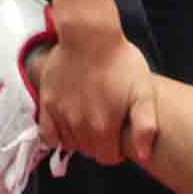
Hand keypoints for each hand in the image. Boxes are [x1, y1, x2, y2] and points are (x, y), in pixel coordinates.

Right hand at [36, 6, 160, 167]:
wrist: (89, 35)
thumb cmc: (120, 61)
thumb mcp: (143, 90)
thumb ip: (145, 125)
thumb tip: (143, 155)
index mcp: (104, 129)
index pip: (109, 158)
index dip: (117, 149)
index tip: (119, 133)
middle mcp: (79, 127)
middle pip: (90, 152)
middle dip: (100, 144)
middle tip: (106, 122)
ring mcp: (61, 116)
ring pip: (71, 144)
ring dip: (80, 138)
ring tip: (90, 117)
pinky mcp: (47, 104)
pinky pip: (48, 134)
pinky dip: (57, 134)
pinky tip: (67, 123)